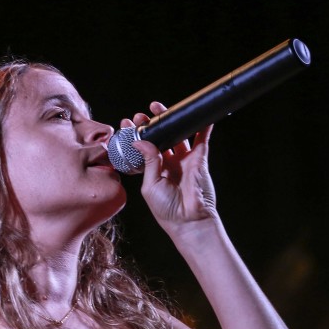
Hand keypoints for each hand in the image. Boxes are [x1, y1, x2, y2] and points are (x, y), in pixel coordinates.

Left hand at [123, 102, 217, 232]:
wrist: (188, 220)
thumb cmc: (166, 209)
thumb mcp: (150, 185)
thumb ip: (148, 162)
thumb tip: (141, 141)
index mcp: (153, 170)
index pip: (142, 148)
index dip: (135, 135)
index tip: (125, 124)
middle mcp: (168, 163)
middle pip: (159, 137)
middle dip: (150, 123)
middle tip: (140, 114)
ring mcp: (184, 160)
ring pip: (177, 134)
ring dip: (170, 120)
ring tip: (158, 107)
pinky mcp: (199, 159)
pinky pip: (202, 139)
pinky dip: (203, 127)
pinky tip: (200, 114)